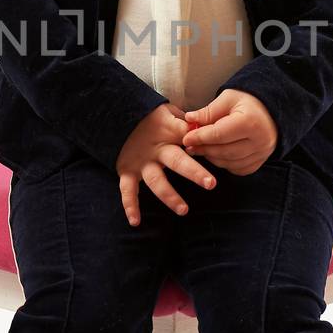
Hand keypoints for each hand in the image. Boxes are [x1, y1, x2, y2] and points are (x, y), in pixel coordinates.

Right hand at [116, 101, 216, 226]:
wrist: (115, 115)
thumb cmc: (150, 117)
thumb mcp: (168, 111)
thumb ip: (186, 121)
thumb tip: (209, 126)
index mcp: (170, 132)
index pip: (190, 136)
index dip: (202, 140)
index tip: (217, 146)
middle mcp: (157, 149)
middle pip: (177, 161)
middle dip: (193, 172)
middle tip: (211, 183)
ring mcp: (141, 162)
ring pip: (156, 181)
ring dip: (169, 196)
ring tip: (183, 210)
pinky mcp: (126, 171)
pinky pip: (127, 190)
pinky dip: (130, 206)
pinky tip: (136, 221)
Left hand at [181, 89, 277, 175]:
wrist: (270, 110)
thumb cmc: (247, 101)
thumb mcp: (228, 98)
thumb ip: (209, 111)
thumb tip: (189, 119)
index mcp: (250, 122)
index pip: (219, 134)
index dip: (200, 137)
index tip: (186, 138)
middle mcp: (259, 141)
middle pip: (224, 151)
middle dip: (204, 149)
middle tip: (189, 146)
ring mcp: (262, 153)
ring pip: (229, 162)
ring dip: (211, 157)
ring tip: (200, 149)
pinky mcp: (260, 162)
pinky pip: (237, 168)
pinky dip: (223, 164)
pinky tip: (216, 154)